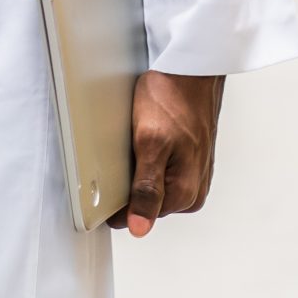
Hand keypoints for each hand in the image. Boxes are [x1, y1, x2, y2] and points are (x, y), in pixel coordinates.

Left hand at [115, 71, 223, 236]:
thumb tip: (140, 228)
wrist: (192, 69)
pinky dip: (148, 157)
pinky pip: (159, 170)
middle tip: (126, 148)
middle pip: (142, 202)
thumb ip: (146, 190)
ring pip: (150, 185)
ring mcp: (193, 175)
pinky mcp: (189, 160)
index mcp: (185, 195)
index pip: (132, 218)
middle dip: (127, 181)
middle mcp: (193, 191)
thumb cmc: (173, 98)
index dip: (113, 199)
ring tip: (139, 139)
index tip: (104, 178)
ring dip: (138, 167)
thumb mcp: (150, 143)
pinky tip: (147, 137)